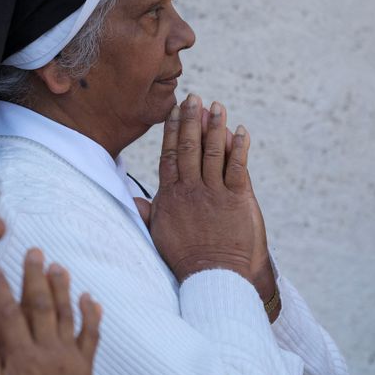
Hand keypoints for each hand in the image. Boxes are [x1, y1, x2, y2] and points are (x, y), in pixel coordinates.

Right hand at [0, 249, 101, 374]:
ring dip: (62, 288)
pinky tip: (90, 298)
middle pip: (40, 306)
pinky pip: (91, 336)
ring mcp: (69, 358)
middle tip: (35, 251)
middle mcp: (47, 352)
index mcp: (22, 358)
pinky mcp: (85, 367)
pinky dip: (91, 316)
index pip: (8, 315)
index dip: (0, 289)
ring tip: (59, 266)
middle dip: (35, 277)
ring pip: (66, 315)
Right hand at [145, 94, 276, 305]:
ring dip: (215, 126)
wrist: (214, 276)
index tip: (174, 112)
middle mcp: (191, 190)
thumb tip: (134, 201)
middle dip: (191, 120)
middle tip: (193, 97)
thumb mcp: (160, 236)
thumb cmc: (186, 259)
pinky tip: (240, 131)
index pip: (169, 155)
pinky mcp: (237, 199)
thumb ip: (149, 214)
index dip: (171, 131)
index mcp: (170, 196)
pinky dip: (239, 147)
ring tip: (217, 106)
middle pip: (188, 147)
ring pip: (213, 151)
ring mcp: (214, 193)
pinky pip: (238, 166)